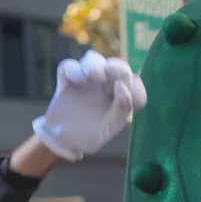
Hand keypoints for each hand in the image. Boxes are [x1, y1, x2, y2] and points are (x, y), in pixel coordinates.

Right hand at [32, 50, 146, 161]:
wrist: (63, 141)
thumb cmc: (90, 136)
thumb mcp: (109, 128)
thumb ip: (121, 109)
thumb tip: (121, 85)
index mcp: (121, 98)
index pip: (135, 85)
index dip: (136, 87)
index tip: (131, 96)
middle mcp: (106, 86)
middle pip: (117, 66)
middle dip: (118, 67)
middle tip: (112, 72)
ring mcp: (87, 81)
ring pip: (94, 59)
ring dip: (95, 64)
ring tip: (94, 76)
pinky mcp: (67, 79)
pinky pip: (69, 65)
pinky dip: (73, 69)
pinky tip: (75, 80)